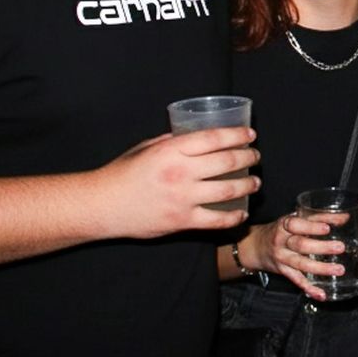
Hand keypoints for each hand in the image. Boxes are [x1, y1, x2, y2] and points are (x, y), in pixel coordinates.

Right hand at [96, 127, 259, 237]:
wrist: (102, 206)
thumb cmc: (121, 173)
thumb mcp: (145, 148)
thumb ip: (170, 141)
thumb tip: (193, 135)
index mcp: (172, 150)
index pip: (215, 138)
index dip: (238, 135)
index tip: (251, 135)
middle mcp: (181, 172)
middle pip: (227, 162)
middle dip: (248, 158)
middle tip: (255, 157)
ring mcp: (183, 198)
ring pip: (228, 190)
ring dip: (248, 185)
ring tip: (255, 182)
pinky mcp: (181, 220)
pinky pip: (216, 220)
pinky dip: (233, 217)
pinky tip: (241, 213)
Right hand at [240, 212, 350, 298]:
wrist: (256, 247)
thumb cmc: (282, 230)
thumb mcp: (296, 219)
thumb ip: (319, 217)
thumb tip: (345, 217)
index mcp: (284, 225)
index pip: (295, 224)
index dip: (311, 227)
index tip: (327, 228)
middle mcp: (281, 242)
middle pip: (300, 245)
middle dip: (321, 247)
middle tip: (340, 248)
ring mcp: (282, 258)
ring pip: (300, 264)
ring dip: (321, 268)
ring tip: (339, 269)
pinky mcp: (284, 272)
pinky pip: (297, 281)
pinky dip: (309, 288)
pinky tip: (322, 294)